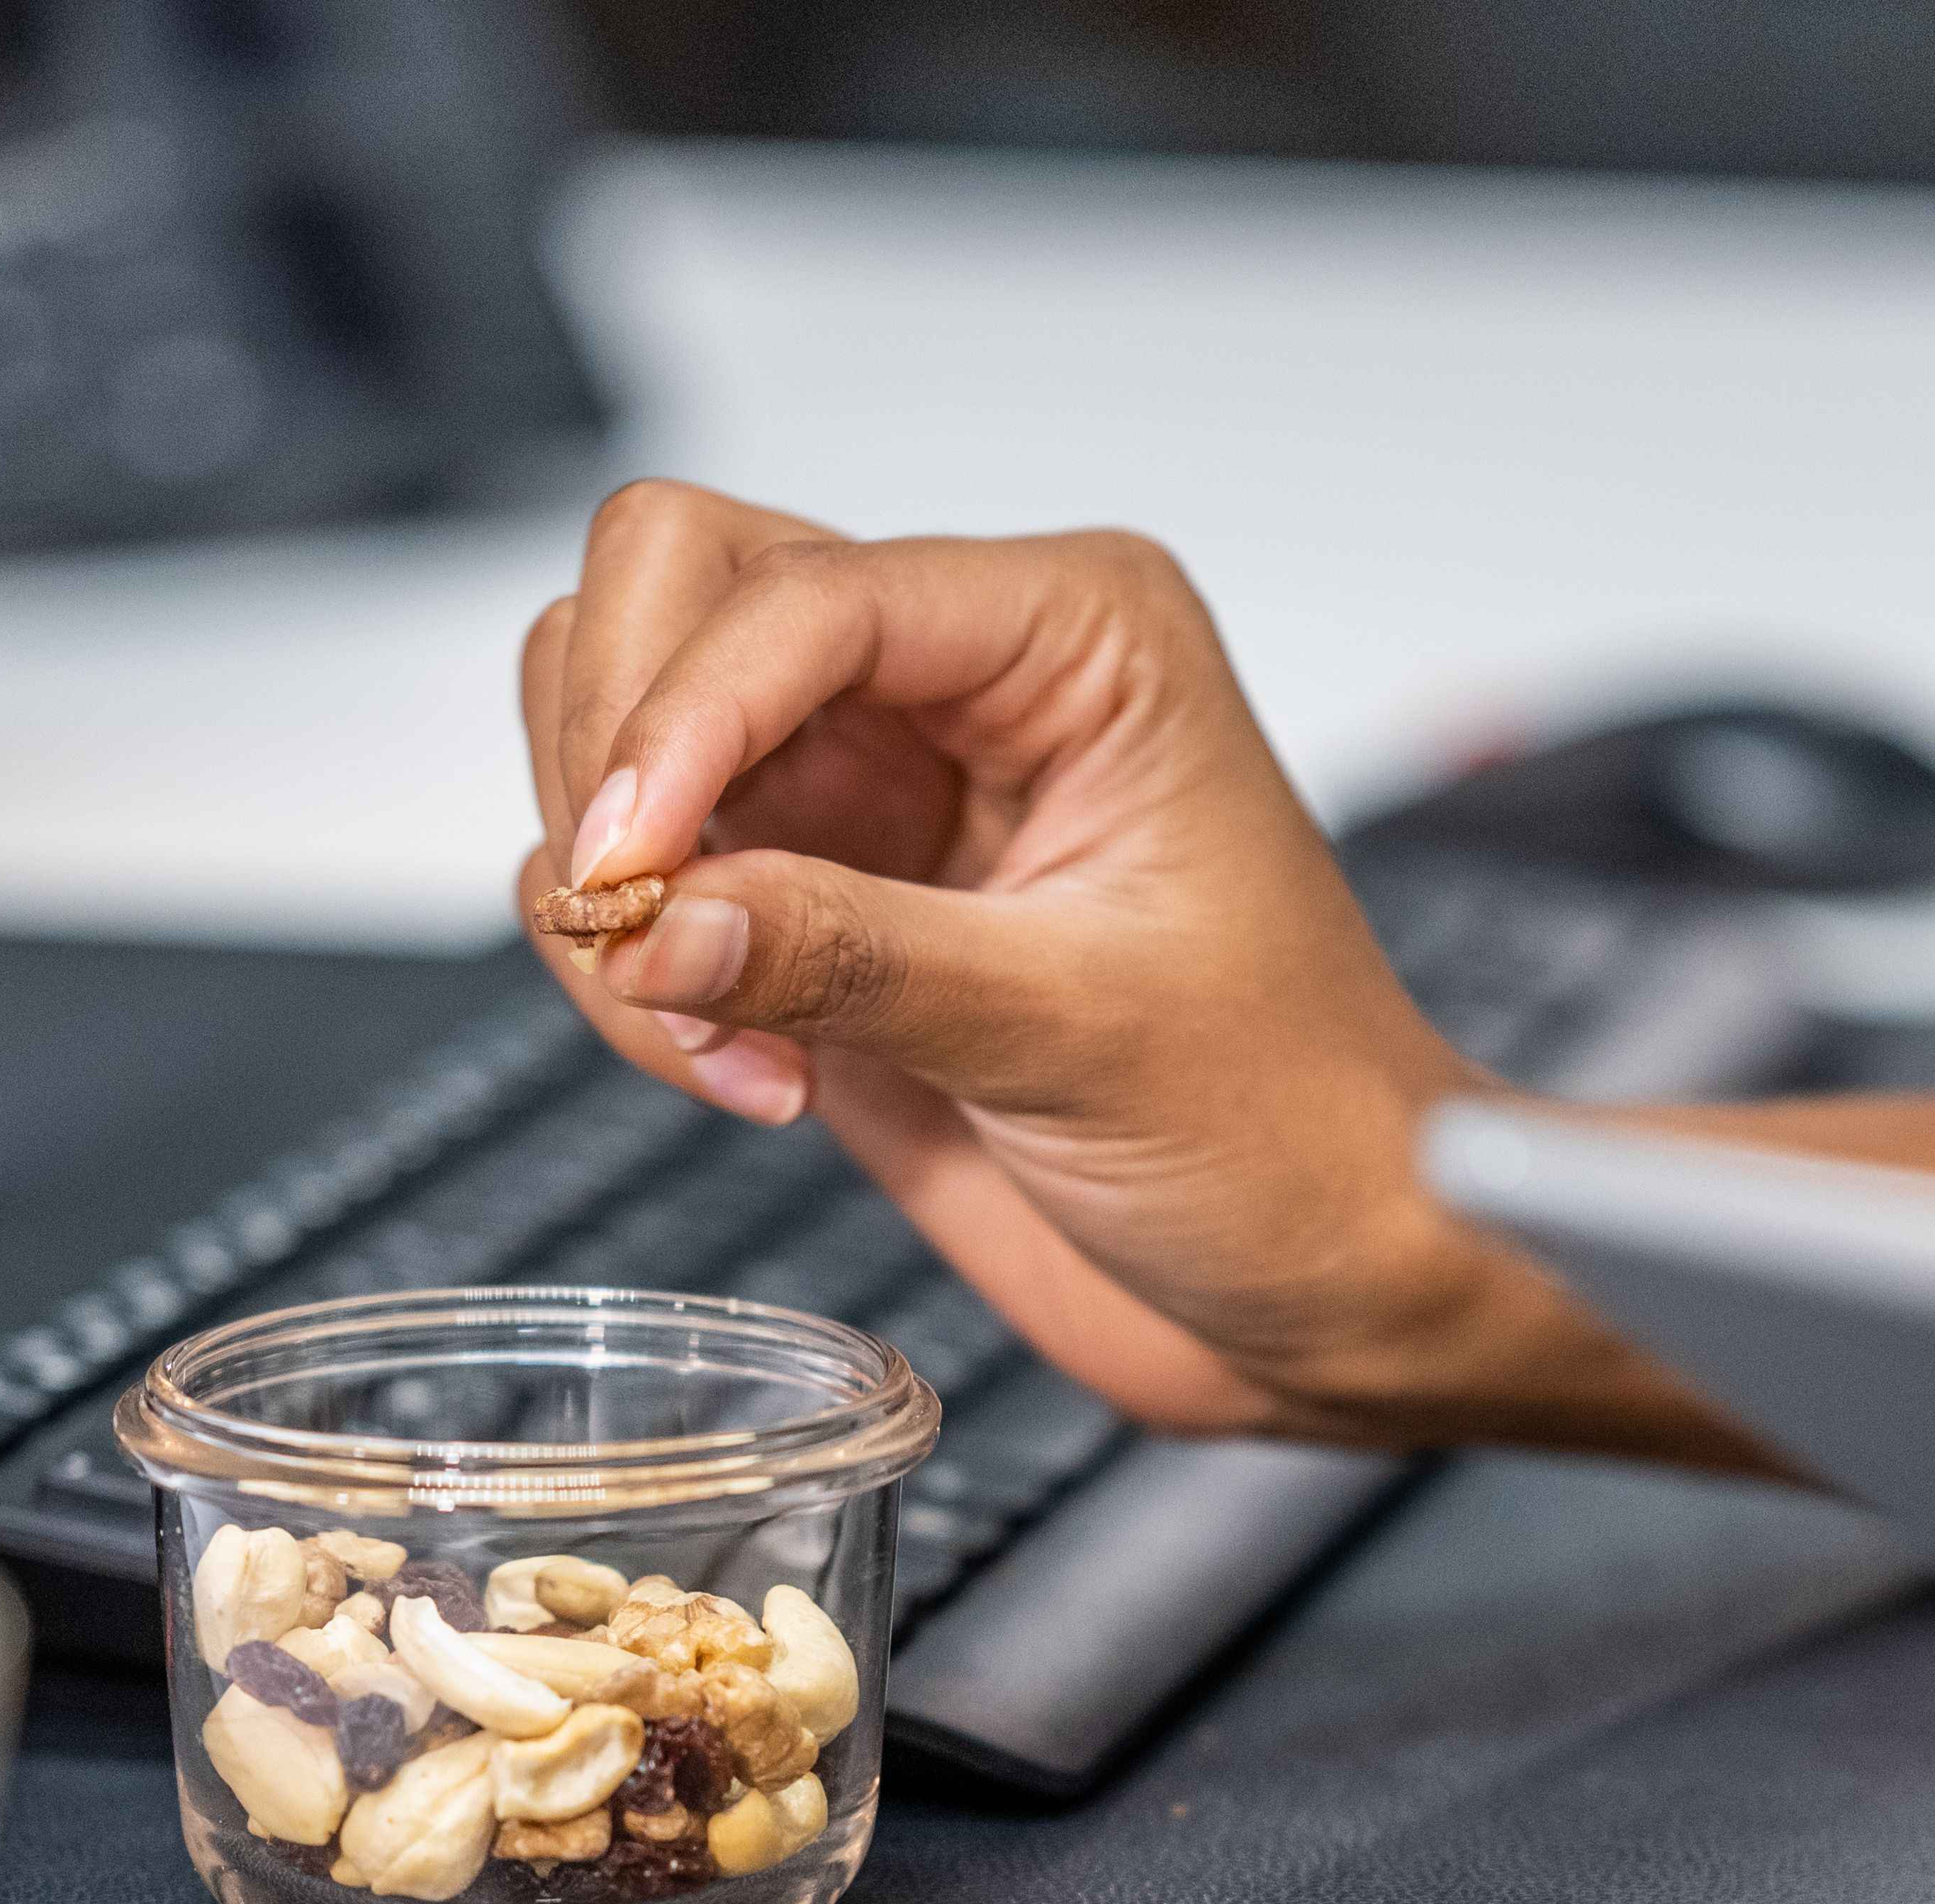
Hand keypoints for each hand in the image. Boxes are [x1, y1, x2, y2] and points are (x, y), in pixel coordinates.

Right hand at [512, 481, 1696, 1451]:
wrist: (1324, 1280)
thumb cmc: (1295, 1131)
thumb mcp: (1085, 1034)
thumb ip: (860, 958)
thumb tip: (658, 920)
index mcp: (1073, 636)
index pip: (803, 594)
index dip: (686, 719)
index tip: (628, 872)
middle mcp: (958, 681)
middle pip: (672, 592)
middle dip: (617, 766)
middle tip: (645, 934)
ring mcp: (870, 794)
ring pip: (616, 729)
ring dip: (610, 886)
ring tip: (715, 1034)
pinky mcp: (812, 913)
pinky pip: (636, 889)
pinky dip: (633, 979)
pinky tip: (748, 1075)